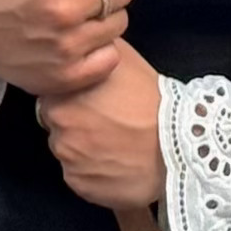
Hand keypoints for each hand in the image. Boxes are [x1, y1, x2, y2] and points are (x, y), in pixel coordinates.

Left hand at [39, 47, 167, 211]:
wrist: (178, 144)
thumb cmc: (151, 99)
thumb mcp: (122, 59)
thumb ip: (91, 52)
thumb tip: (79, 44)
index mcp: (62, 95)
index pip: (52, 97)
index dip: (72, 99)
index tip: (93, 102)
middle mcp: (58, 128)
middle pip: (56, 126)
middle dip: (76, 124)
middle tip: (107, 122)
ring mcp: (68, 160)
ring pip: (68, 153)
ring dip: (84, 149)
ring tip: (115, 144)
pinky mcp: (80, 186)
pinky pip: (80, 178)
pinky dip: (93, 173)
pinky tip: (115, 163)